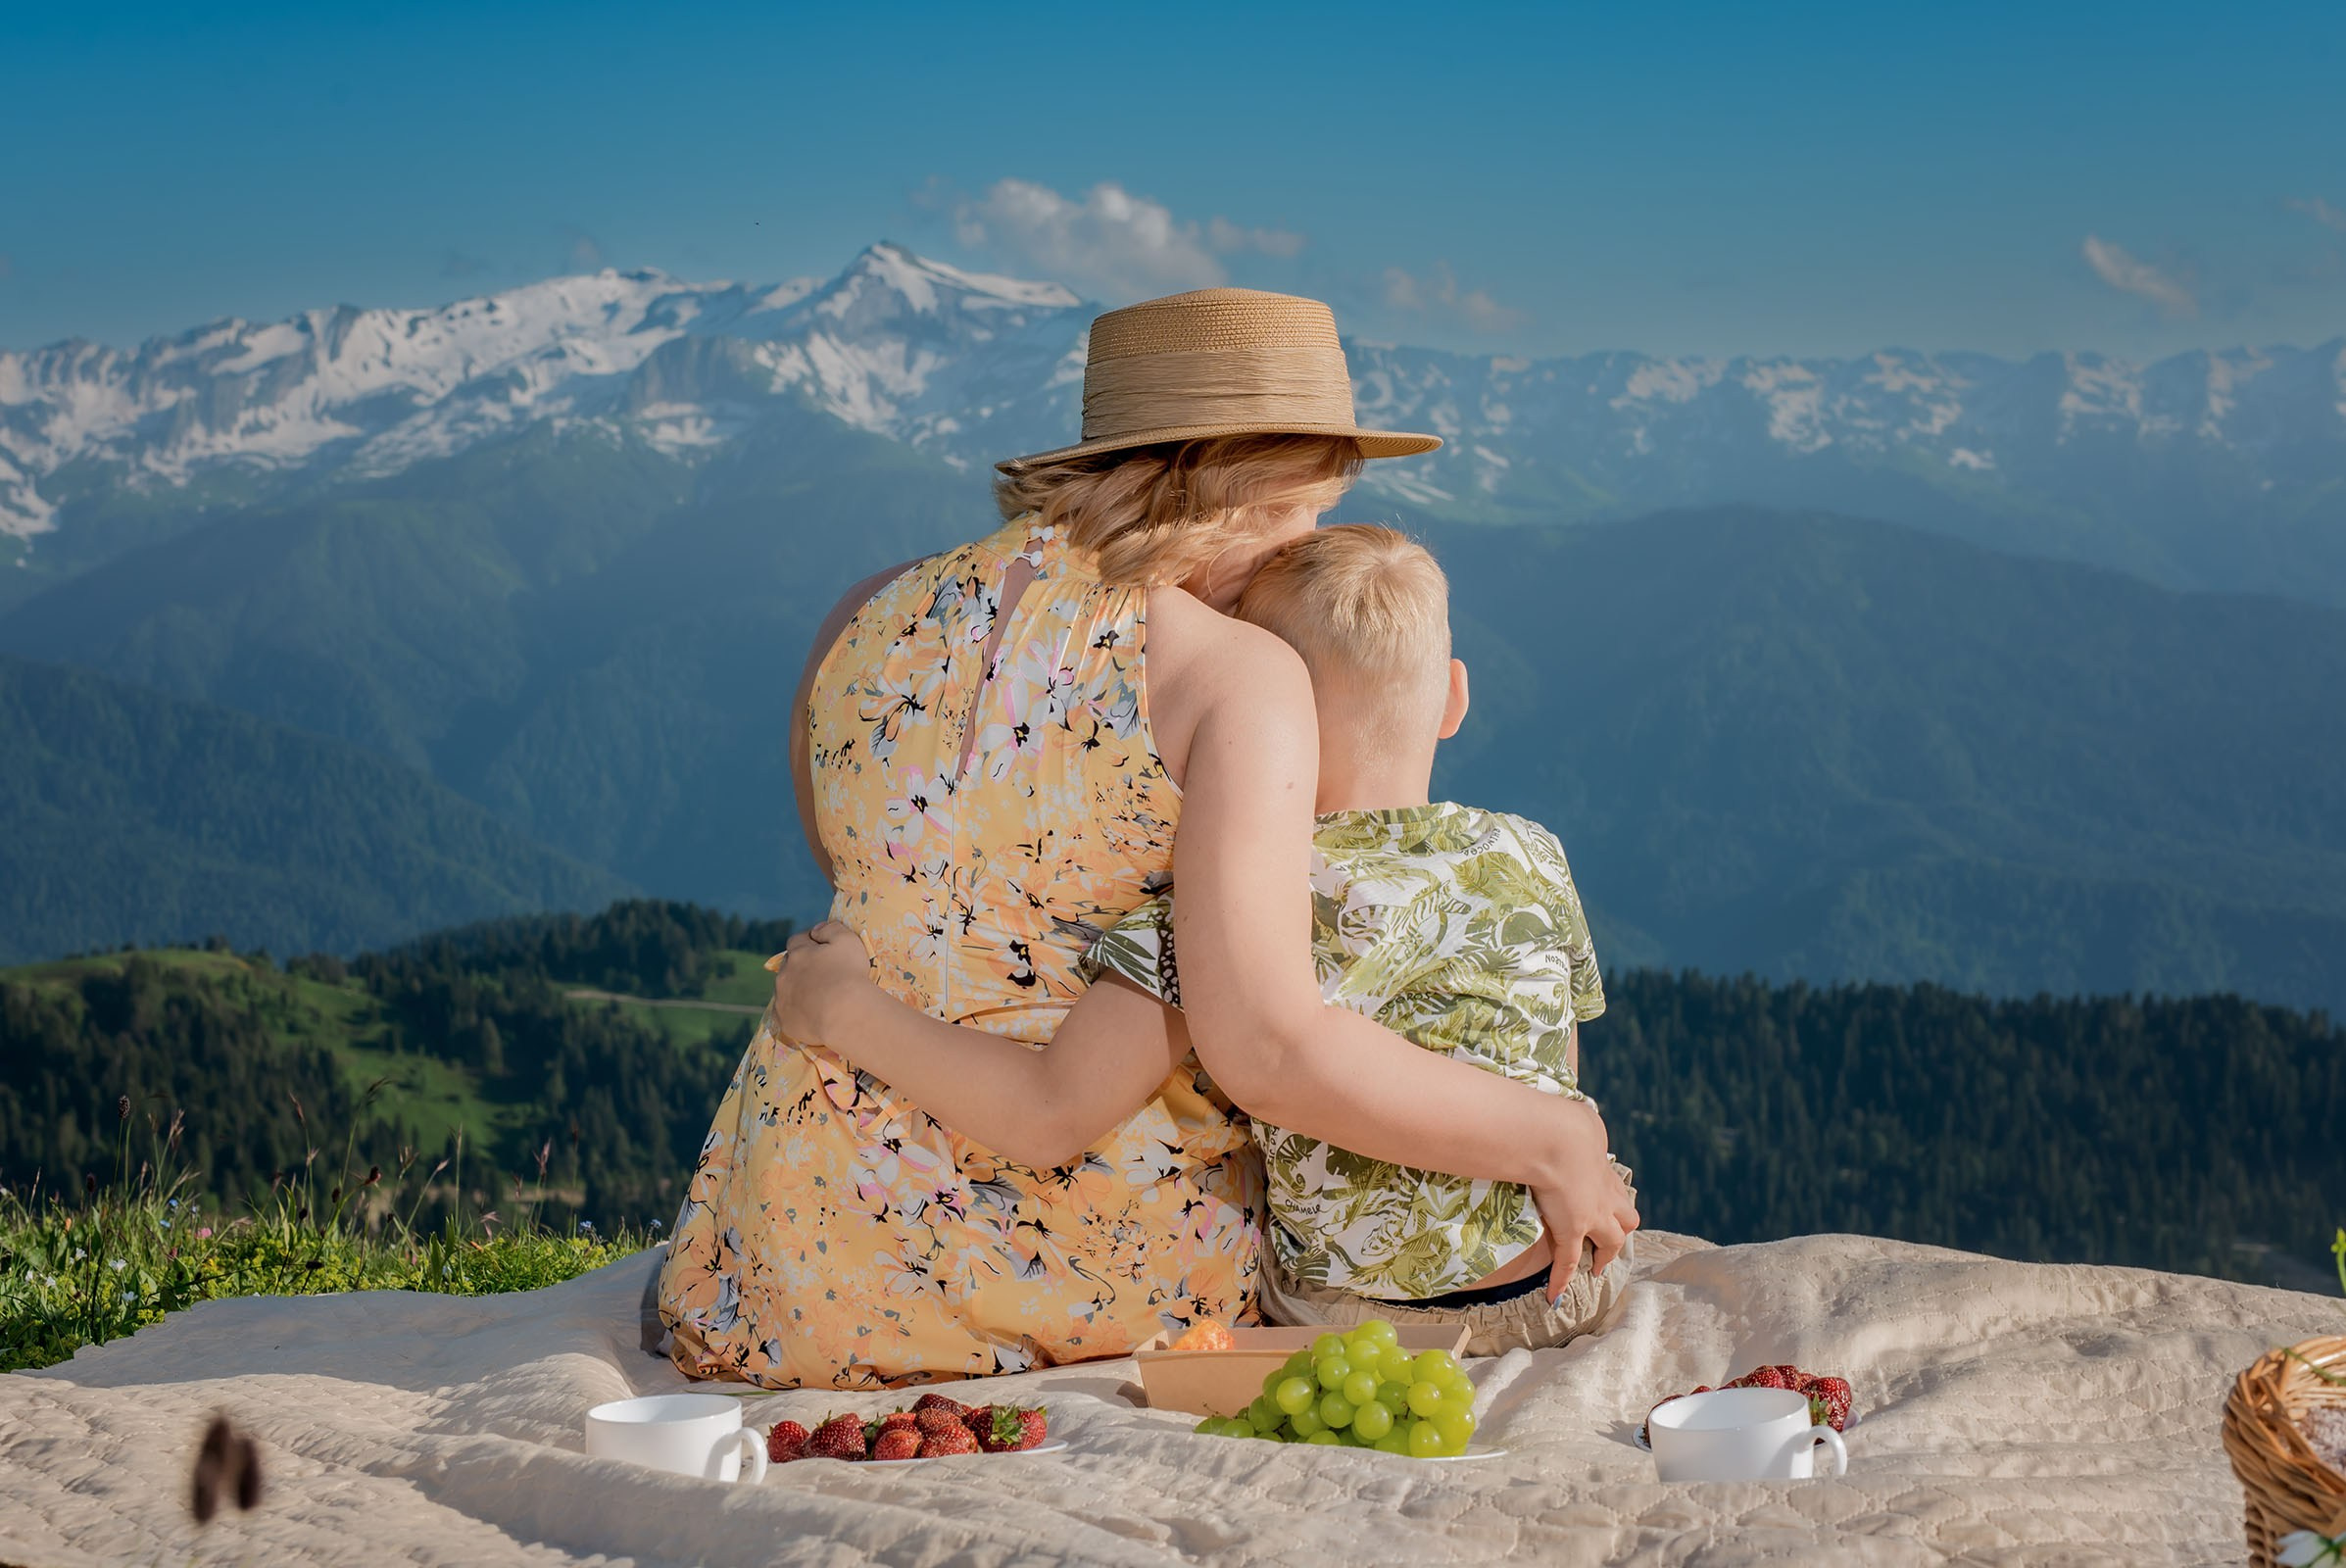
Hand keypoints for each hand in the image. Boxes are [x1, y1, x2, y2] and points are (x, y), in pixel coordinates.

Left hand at [766, 920, 874, 1043]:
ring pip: (785, 989)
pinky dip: (795, 1012)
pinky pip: (785, 1014)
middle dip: (801, 966)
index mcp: (799, 953)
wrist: (844, 1015)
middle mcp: (785, 974)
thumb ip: (831, 929)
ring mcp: (782, 998)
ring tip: (818, 997)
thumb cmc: (849, 975)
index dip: (808, 941)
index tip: (820, 947)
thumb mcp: (848, 941)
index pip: (797, 940)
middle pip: (789, 965)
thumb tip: (816, 930)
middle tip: (822, 975)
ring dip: (797, 989)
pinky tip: (810, 1015)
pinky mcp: (784, 1020)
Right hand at [1527, 1095, 1638, 1304]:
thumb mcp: (1577, 1117)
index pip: (1613, 1187)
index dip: (1612, 1197)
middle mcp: (1605, 1194)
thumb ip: (1577, 1120)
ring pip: (1611, 1241)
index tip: (1605, 1203)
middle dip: (1621, 1227)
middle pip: (1626, 1217)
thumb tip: (1570, 1112)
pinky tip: (1554, 1297)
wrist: (1558, 1140)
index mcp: (1604, 1168)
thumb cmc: (1564, 1124)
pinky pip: (1567, 1262)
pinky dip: (1561, 1280)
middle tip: (1610, 1236)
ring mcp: (1592, 1216)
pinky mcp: (1572, 1231)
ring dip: (1606, 1253)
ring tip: (1597, 1266)